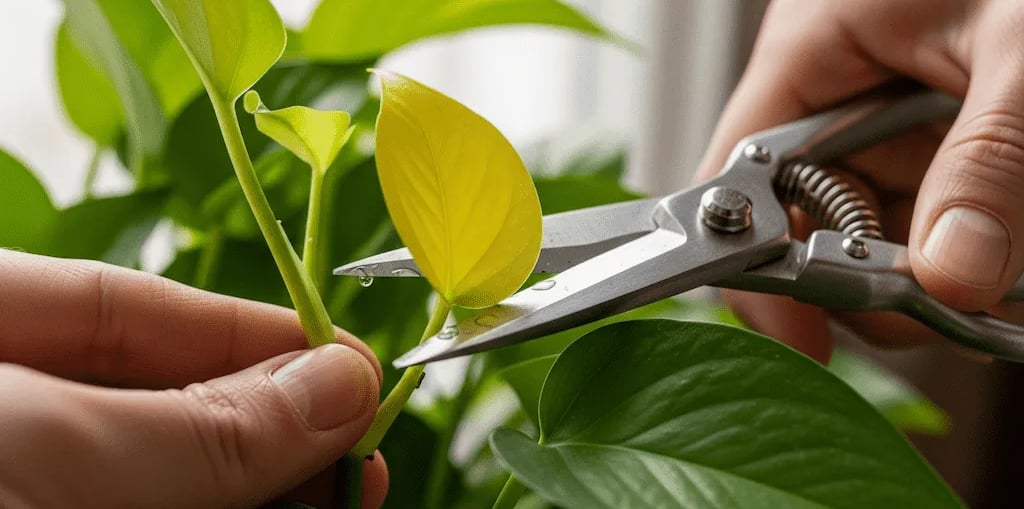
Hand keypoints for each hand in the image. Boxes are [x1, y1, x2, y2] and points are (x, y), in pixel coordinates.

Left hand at [0, 249, 386, 507]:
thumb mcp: (55, 450)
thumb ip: (200, 423)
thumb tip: (339, 383)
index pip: (120, 303)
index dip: (245, 329)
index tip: (346, 364)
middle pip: (149, 391)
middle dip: (263, 421)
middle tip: (358, 448)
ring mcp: (15, 479)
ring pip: (153, 469)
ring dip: (258, 484)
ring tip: (339, 495)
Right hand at [697, 0, 1023, 361]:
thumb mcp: (1020, 43)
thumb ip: (989, 159)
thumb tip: (956, 276)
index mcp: (811, 49)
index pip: (740, 182)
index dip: (761, 268)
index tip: (810, 337)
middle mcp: (836, 90)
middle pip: (816, 220)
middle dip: (883, 269)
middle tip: (960, 291)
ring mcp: (887, 115)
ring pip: (884, 225)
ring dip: (941, 255)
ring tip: (1013, 246)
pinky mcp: (936, 129)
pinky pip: (937, 207)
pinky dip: (973, 233)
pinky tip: (1013, 230)